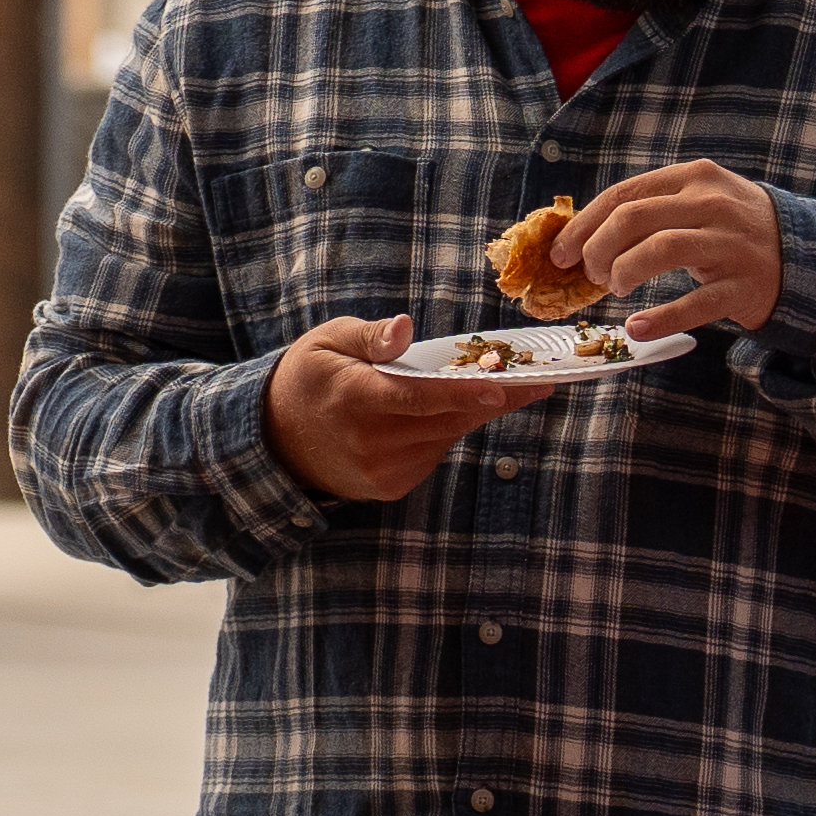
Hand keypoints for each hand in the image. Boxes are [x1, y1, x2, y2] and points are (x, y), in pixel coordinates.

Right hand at [260, 312, 551, 505]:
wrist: (276, 440)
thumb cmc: (309, 377)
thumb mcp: (329, 341)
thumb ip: (370, 336)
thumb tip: (405, 328)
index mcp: (355, 398)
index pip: (418, 396)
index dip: (464, 391)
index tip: (506, 384)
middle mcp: (370, 441)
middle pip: (447, 417)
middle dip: (496, 397)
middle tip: (540, 379)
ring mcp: (382, 470)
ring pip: (447, 435)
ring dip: (471, 410)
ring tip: (492, 384)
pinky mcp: (391, 486)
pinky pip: (434, 452)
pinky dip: (444, 429)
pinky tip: (437, 412)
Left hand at [567, 161, 785, 341]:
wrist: (804, 255)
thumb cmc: (733, 229)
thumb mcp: (700, 200)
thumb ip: (653, 207)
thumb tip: (586, 232)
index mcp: (695, 178)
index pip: (624, 194)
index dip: (585, 225)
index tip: (562, 252)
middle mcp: (712, 204)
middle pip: (634, 218)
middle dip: (599, 249)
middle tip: (593, 274)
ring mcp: (730, 245)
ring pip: (659, 250)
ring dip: (624, 272)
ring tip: (617, 289)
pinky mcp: (743, 286)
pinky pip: (694, 303)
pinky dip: (660, 318)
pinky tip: (637, 329)